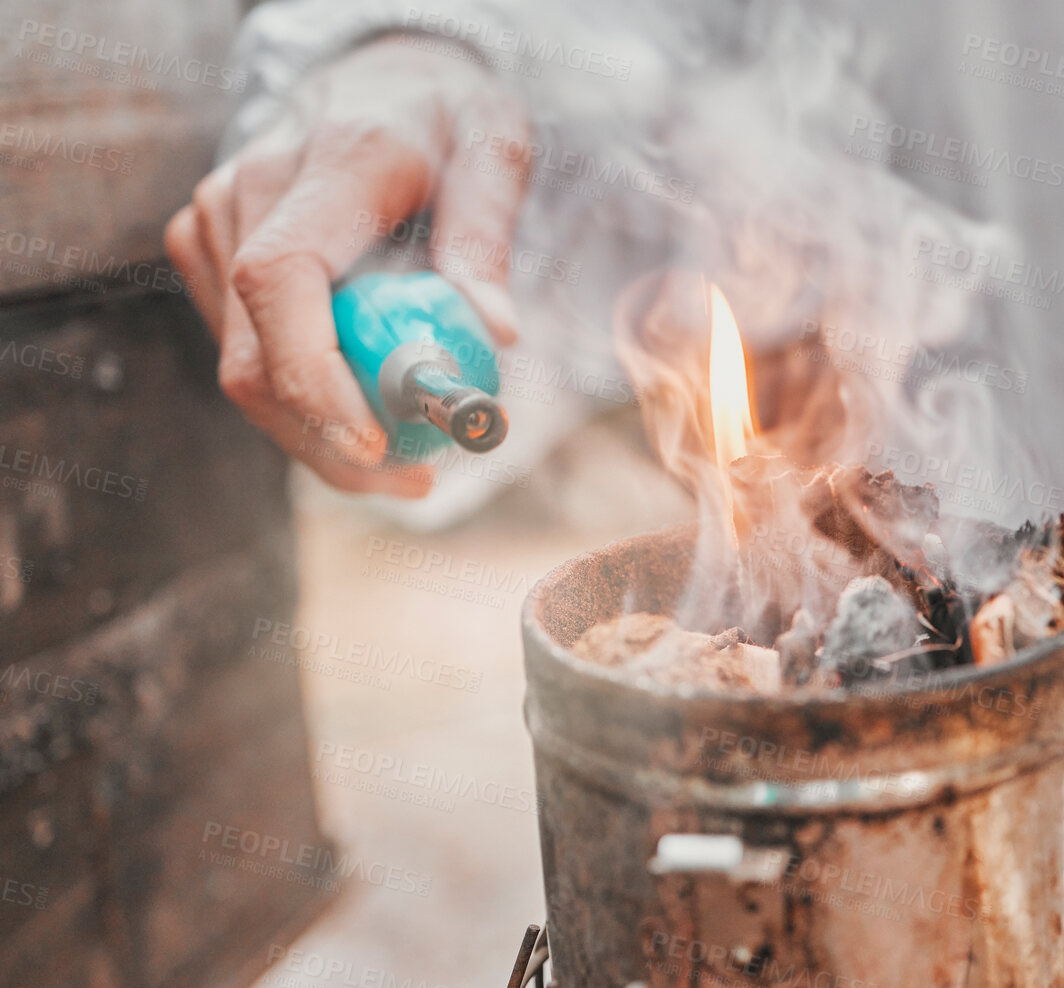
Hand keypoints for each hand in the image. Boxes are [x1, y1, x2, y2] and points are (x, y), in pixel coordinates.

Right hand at [165, 37, 530, 493]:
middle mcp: (244, 194)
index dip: (317, 380)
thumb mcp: (495, 152)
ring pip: (245, 370)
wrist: (382, 73)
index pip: (281, 283)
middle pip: (254, 356)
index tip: (378, 446)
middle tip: (421, 480)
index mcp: (322, 167)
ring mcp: (214, 224)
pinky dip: (305, 400)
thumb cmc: (448, 113)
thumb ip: (487, 238)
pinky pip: (247, 353)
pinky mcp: (209, 252)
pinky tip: (368, 410)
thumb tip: (496, 333)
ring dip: (320, 435)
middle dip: (332, 442)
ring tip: (414, 457)